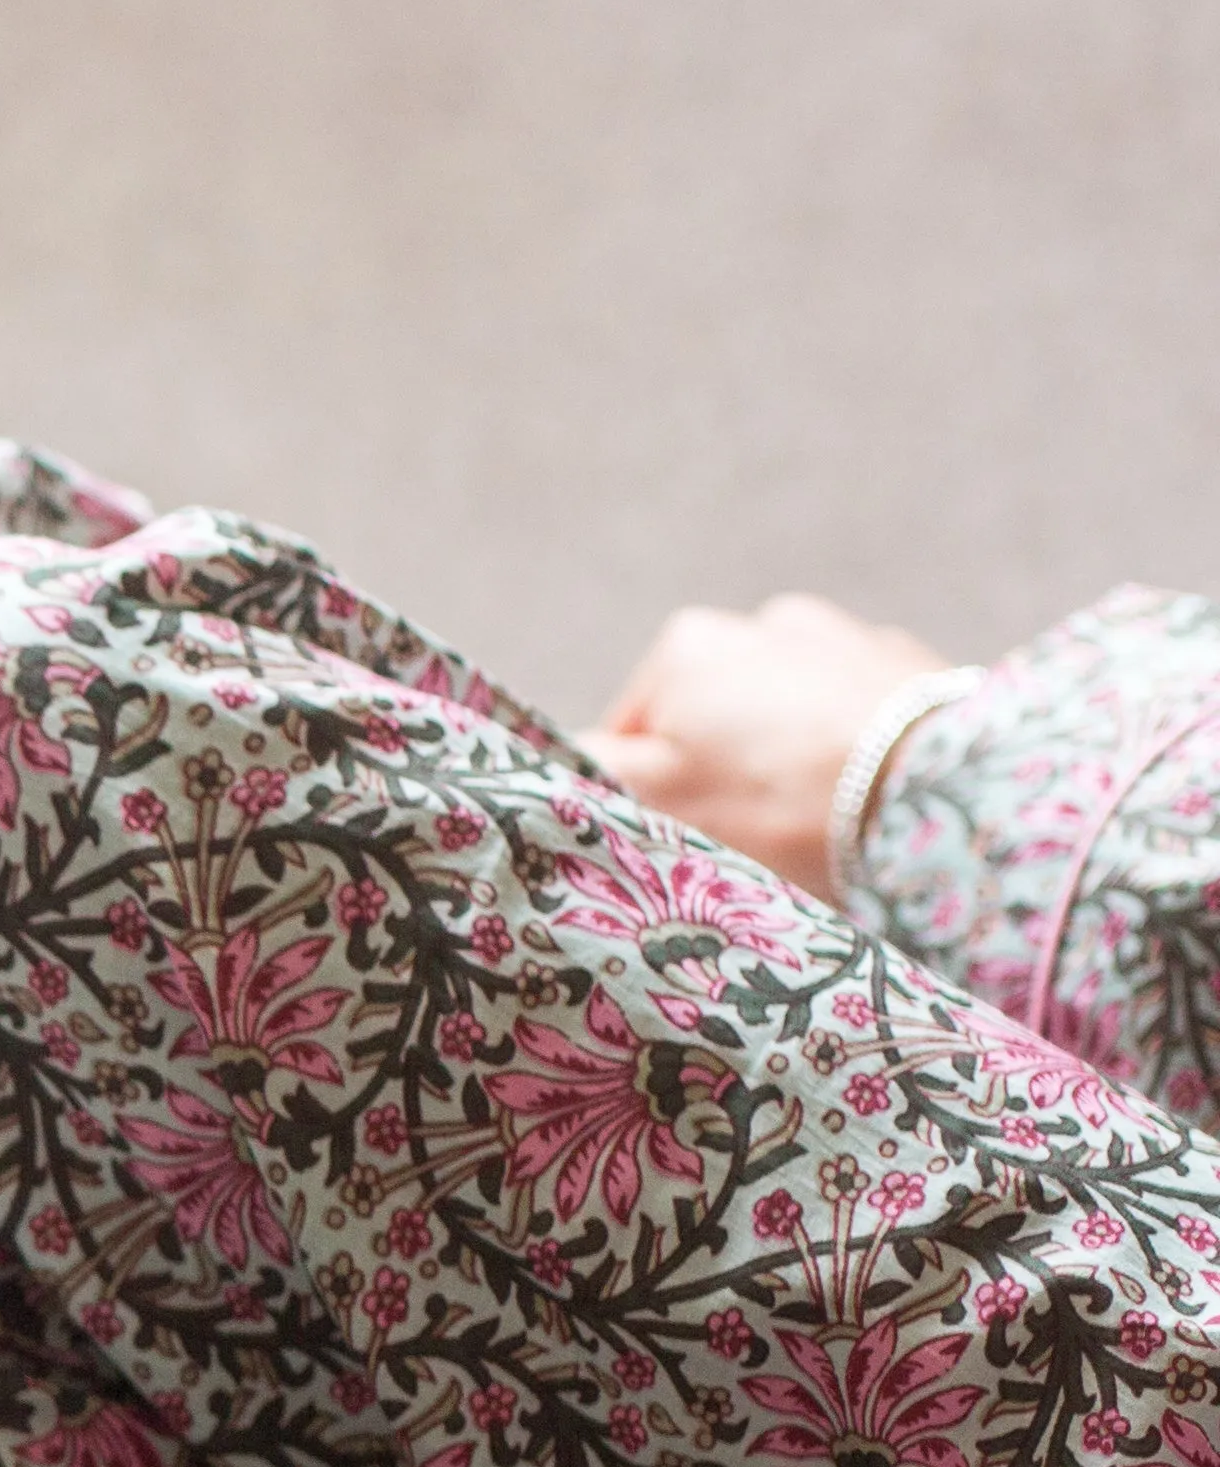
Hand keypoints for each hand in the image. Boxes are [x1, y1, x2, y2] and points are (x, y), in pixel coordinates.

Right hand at [583, 592, 947, 895]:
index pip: (625, 740)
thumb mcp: (653, 803)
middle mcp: (758, 623)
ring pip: (778, 727)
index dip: (642, 803)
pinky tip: (858, 802)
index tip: (678, 843)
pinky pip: (847, 723)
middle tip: (749, 843)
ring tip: (810, 826)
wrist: (937, 797)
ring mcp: (840, 638)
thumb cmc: (781, 806)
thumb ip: (583, 776)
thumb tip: (529, 765)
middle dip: (717, 782)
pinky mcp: (907, 668)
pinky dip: (843, 760)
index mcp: (682, 648)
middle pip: (705, 729)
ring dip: (782, 771)